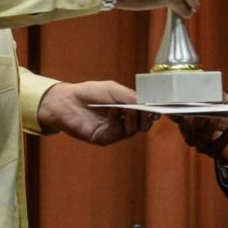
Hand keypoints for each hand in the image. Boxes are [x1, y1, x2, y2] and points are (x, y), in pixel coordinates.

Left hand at [37, 80, 156, 144]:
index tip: (159, 106)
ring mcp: (115, 131)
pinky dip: (116, 121)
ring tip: (130, 109)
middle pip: (143, 125)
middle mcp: (124, 122)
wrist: (68, 100)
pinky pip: (116, 133)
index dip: (154, 111)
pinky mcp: (104, 138)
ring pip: (132, 131)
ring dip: (133, 119)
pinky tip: (113, 111)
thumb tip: (145, 103)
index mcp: (129, 109)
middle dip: (146, 118)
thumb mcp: (113, 89)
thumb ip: (129, 96)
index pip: (147, 114)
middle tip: (147, 110)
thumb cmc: (90, 92)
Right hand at [173, 94, 227, 164]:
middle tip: (197, 114)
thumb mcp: (226, 104)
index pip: (179, 118)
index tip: (172, 108)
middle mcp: (195, 135)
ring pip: (200, 141)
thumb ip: (217, 95)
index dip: (174, 114)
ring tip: (214, 119)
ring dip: (206, 129)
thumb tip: (210, 85)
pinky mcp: (217, 154)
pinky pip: (218, 148)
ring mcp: (205, 146)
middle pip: (188, 131)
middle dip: (191, 123)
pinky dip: (224, 138)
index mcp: (193, 122)